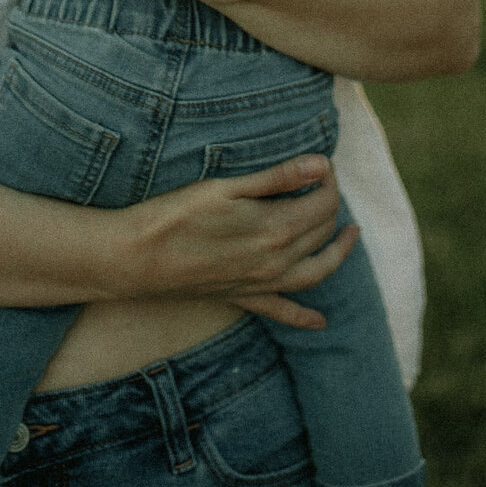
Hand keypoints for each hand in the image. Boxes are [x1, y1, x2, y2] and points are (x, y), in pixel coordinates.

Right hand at [123, 154, 356, 330]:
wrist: (136, 258)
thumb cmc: (176, 214)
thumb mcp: (227, 186)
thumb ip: (278, 177)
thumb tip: (321, 166)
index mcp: (276, 229)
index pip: (322, 203)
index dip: (328, 180)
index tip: (322, 164)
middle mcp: (277, 262)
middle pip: (321, 232)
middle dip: (330, 206)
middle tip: (325, 184)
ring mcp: (262, 284)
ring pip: (316, 272)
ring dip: (337, 254)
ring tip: (349, 236)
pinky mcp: (243, 297)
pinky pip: (283, 312)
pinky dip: (305, 317)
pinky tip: (321, 322)